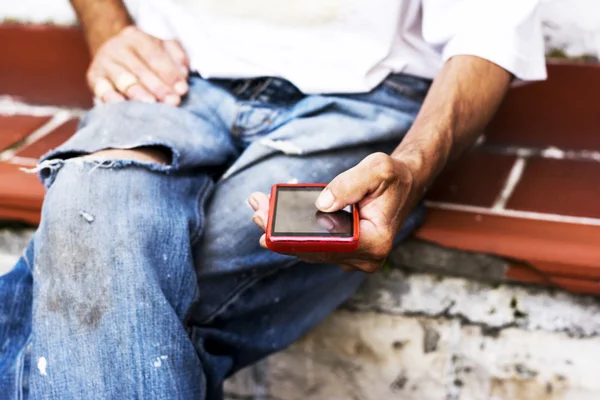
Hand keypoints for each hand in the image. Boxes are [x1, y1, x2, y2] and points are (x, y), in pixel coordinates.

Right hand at [87, 26, 189, 104]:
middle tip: (172, 102)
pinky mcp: (93, 78)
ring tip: (151, 104)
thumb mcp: (163, 48)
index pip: (155, 56)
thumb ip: (176, 57)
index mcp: (136, 37)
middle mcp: (117, 47)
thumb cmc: (145, 56)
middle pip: (140, 69)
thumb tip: (183, 73)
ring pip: (123, 79)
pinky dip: (110, 97)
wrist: (113, 54)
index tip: (183, 90)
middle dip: (158, 87)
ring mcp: (103, 62)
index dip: (169, 73)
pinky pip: (101, 88)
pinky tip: (122, 105)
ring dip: (138, 93)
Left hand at [248, 153, 418, 272]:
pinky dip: (294, 231)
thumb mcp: (377, 169)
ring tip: (259, 209)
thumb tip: (321, 203)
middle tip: (256, 210)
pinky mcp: (344, 252)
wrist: (404, 185)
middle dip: (281, 231)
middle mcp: (364, 258)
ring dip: (282, 231)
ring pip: (310, 249)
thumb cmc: (393, 177)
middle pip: (313, 250)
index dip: (295, 236)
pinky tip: (274, 215)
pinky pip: (314, 245)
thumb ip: (350, 184)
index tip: (269, 220)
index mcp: (375, 242)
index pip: (327, 244)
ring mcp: (353, 258)